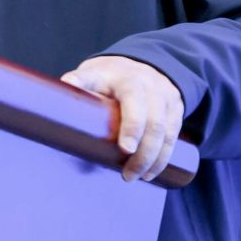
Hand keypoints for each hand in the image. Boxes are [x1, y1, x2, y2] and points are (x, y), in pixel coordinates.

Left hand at [59, 55, 186, 182]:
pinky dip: (164, 157)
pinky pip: (174, 136)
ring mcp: (166, 98)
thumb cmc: (109, 76)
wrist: (139, 63)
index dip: (132, 125)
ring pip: (166, 132)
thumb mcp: (93, 73)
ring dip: (154, 160)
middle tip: (127, 175)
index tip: (125, 149)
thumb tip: (64, 85)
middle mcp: (151, 87)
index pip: (134, 101)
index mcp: (128, 79)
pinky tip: (153, 172)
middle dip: (144, 153)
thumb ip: (80, 81)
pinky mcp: (176, 109)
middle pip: (154, 122)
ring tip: (136, 177)